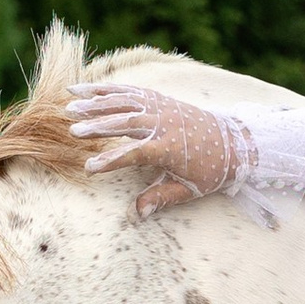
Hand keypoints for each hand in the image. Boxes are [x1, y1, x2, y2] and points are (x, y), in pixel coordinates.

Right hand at [67, 80, 243, 220]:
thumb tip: (136, 214)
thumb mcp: (188, 190)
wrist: (234, 141)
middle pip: (126, 122)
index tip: (89, 168)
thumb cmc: (210, 170)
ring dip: (96, 103)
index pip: (137, 154)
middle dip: (98, 126)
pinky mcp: (159, 98)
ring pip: (125, 102)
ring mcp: (162, 107)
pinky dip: (106, 89)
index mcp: (172, 148)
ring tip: (70, 107)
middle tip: (72, 131)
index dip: (113, 160)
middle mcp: (165, 124)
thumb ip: (161, 198)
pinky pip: (130, 91)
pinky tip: (84, 90)